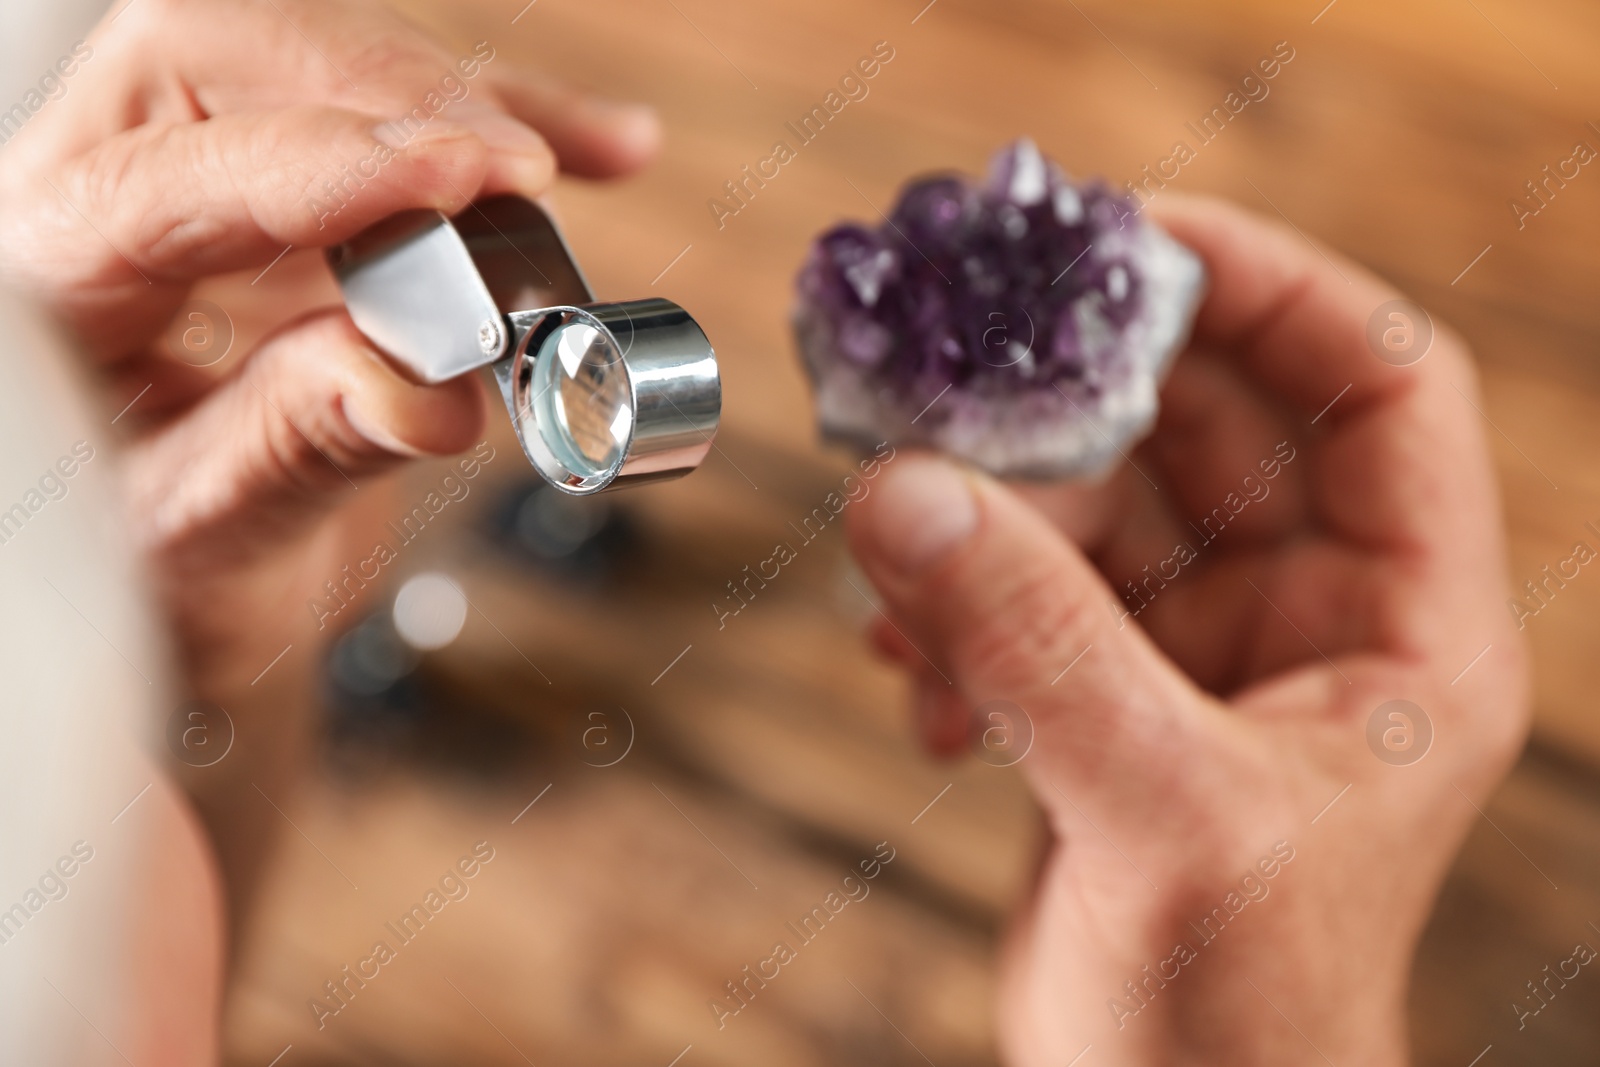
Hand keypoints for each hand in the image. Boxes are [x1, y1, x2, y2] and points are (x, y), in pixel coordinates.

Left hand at [0, 0, 659, 694]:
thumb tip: (428, 390)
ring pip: (320, 61)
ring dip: (460, 102)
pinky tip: (591, 145)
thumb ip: (296, 450)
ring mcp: (194, 174)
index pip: (166, 184)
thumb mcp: (203, 539)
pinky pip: (388, 117)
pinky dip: (495, 124)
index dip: (321, 172)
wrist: (163, 586)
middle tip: (511, 168)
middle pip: (231, 58)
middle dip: (391, 96)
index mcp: (48, 283)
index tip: (456, 179)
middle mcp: (105, 194)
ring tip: (569, 164)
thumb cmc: (145, 574)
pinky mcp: (286, 189)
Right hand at [848, 195, 1528, 1065]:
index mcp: (1399, 625)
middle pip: (1203, 427)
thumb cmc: (1237, 1017)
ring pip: (1093, 507)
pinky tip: (919, 677)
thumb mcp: (1158, 814)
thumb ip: (1037, 644)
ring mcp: (1202, 654)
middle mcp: (1308, 618)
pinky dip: (957, 610)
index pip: (1376, 382)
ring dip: (988, 526)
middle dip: (1076, 403)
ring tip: (907, 579)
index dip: (1268, 286)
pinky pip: (1025, 589)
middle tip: (956, 381)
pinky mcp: (1108, 696)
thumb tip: (908, 490)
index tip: (1131, 241)